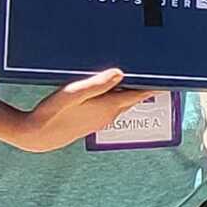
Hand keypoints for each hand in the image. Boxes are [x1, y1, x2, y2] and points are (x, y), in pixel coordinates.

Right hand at [15, 69, 156, 151]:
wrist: (38, 136)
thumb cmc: (52, 113)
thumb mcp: (73, 93)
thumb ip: (97, 83)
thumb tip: (121, 73)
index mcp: (109, 106)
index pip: (140, 94)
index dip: (155, 84)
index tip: (169, 76)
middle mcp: (110, 114)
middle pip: (134, 96)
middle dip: (145, 85)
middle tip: (156, 70)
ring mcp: (102, 119)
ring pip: (123, 101)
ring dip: (130, 90)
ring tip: (137, 74)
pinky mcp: (94, 120)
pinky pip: (113, 105)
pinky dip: (117, 95)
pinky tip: (111, 87)